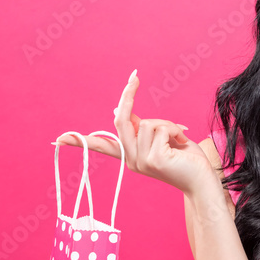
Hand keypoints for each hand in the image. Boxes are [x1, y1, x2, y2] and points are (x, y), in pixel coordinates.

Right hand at [52, 69, 212, 194]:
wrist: (203, 182)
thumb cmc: (186, 159)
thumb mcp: (161, 138)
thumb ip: (141, 127)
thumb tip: (118, 112)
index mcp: (130, 156)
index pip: (100, 146)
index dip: (78, 141)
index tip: (56, 140)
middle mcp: (131, 161)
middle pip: (121, 120)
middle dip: (128, 94)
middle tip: (134, 77)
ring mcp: (141, 162)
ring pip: (148, 123)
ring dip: (168, 124)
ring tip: (179, 139)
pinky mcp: (154, 159)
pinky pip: (160, 128)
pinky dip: (175, 130)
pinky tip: (182, 144)